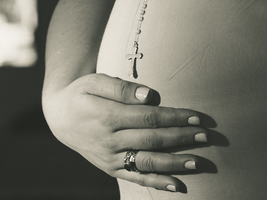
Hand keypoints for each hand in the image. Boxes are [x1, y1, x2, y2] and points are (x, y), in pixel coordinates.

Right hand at [42, 73, 210, 191]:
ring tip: (199, 162)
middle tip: (207, 136)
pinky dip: (159, 183)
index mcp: (106, 117)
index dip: (175, 117)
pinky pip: (138, 177)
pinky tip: (179, 185)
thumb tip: (151, 96)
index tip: (197, 116)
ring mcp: (111, 158)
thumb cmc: (82, 93)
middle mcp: (109, 141)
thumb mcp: (95, 81)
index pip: (148, 118)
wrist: (59, 117)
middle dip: (182, 138)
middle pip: (152, 140)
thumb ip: (122, 88)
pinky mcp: (112, 168)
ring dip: (176, 163)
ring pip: (148, 162)